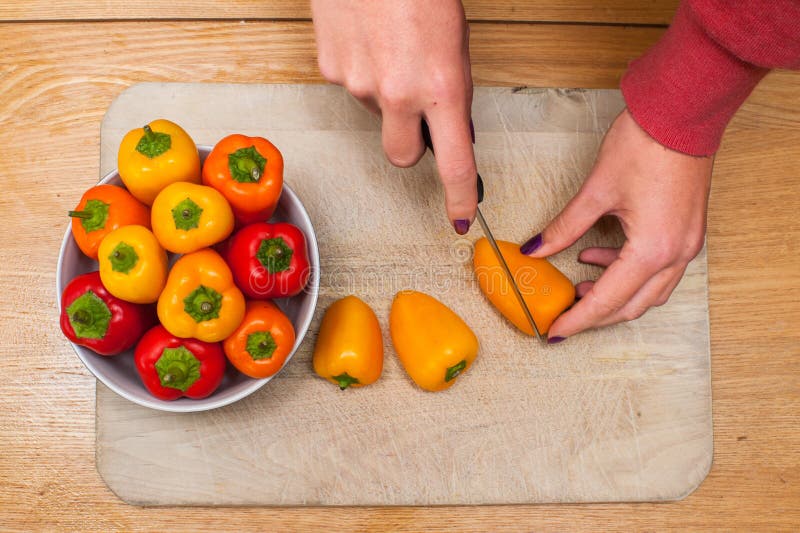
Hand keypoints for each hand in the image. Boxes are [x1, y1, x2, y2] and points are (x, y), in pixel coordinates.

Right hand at [311, 0, 477, 232]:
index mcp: (442, 86)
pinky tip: (368, 40)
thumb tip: (453, 129)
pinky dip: (362, 71)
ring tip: (392, 48)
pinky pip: (351, 86)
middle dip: (412, 144)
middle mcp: (398, 93)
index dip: (460, 196)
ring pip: (375, 114)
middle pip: (402, 156)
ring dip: (386, 96)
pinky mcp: (330, 69)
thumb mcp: (456, 42)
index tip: (460, 215)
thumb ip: (453, 91)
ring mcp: (358, 84)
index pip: (455, 163)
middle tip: (418, 115)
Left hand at [520, 109, 712, 341]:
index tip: (555, 332)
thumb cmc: (646, 144)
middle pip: (632, 306)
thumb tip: (536, 248)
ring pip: (649, 292)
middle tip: (563, 315)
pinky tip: (598, 256)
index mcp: (653, 250)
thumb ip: (564, 227)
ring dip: (614, 296)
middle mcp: (676, 254)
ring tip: (578, 286)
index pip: (607, 301)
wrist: (683, 112)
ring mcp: (687, 244)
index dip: (578, 320)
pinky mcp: (687, 231)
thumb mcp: (596, 191)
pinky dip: (628, 273)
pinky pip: (658, 270)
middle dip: (596, 315)